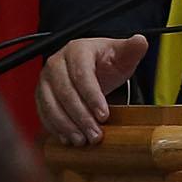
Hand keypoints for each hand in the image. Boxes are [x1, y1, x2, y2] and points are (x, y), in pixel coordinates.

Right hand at [35, 34, 150, 145]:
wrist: (91, 68)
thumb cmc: (106, 62)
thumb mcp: (121, 55)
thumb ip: (132, 49)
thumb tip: (140, 41)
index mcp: (76, 50)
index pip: (82, 74)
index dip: (93, 97)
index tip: (104, 115)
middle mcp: (56, 64)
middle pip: (65, 92)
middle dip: (81, 117)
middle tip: (96, 135)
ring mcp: (46, 80)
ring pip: (51, 105)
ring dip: (67, 126)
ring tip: (82, 141)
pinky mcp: (41, 95)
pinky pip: (44, 113)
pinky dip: (55, 128)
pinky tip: (68, 139)